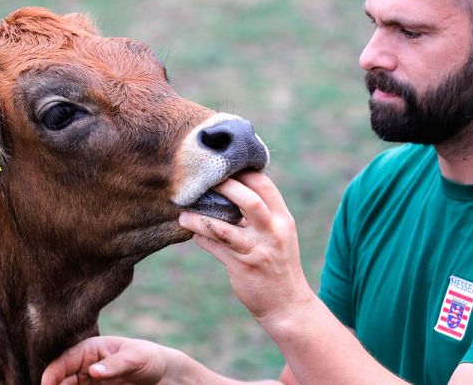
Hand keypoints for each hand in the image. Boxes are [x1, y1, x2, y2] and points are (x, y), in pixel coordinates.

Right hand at [41, 336, 174, 384]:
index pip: (64, 361)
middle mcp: (85, 364)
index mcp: (91, 349)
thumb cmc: (149, 358)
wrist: (163, 374)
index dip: (51, 374)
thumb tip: (91, 371)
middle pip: (61, 378)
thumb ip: (114, 365)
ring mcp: (89, 379)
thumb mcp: (135, 358)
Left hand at [178, 171, 313, 322]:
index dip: (243, 172)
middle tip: (201, 181)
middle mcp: (273, 232)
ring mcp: (257, 251)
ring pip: (223, 228)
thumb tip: (232, 191)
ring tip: (184, 213)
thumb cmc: (278, 264)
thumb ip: (261, 215)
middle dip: (224, 186)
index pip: (265, 186)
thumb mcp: (278, 235)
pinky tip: (192, 232)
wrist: (287, 305)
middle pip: (249, 201)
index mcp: (283, 220)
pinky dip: (201, 238)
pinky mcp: (242, 267)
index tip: (223, 166)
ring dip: (200, 218)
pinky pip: (215, 248)